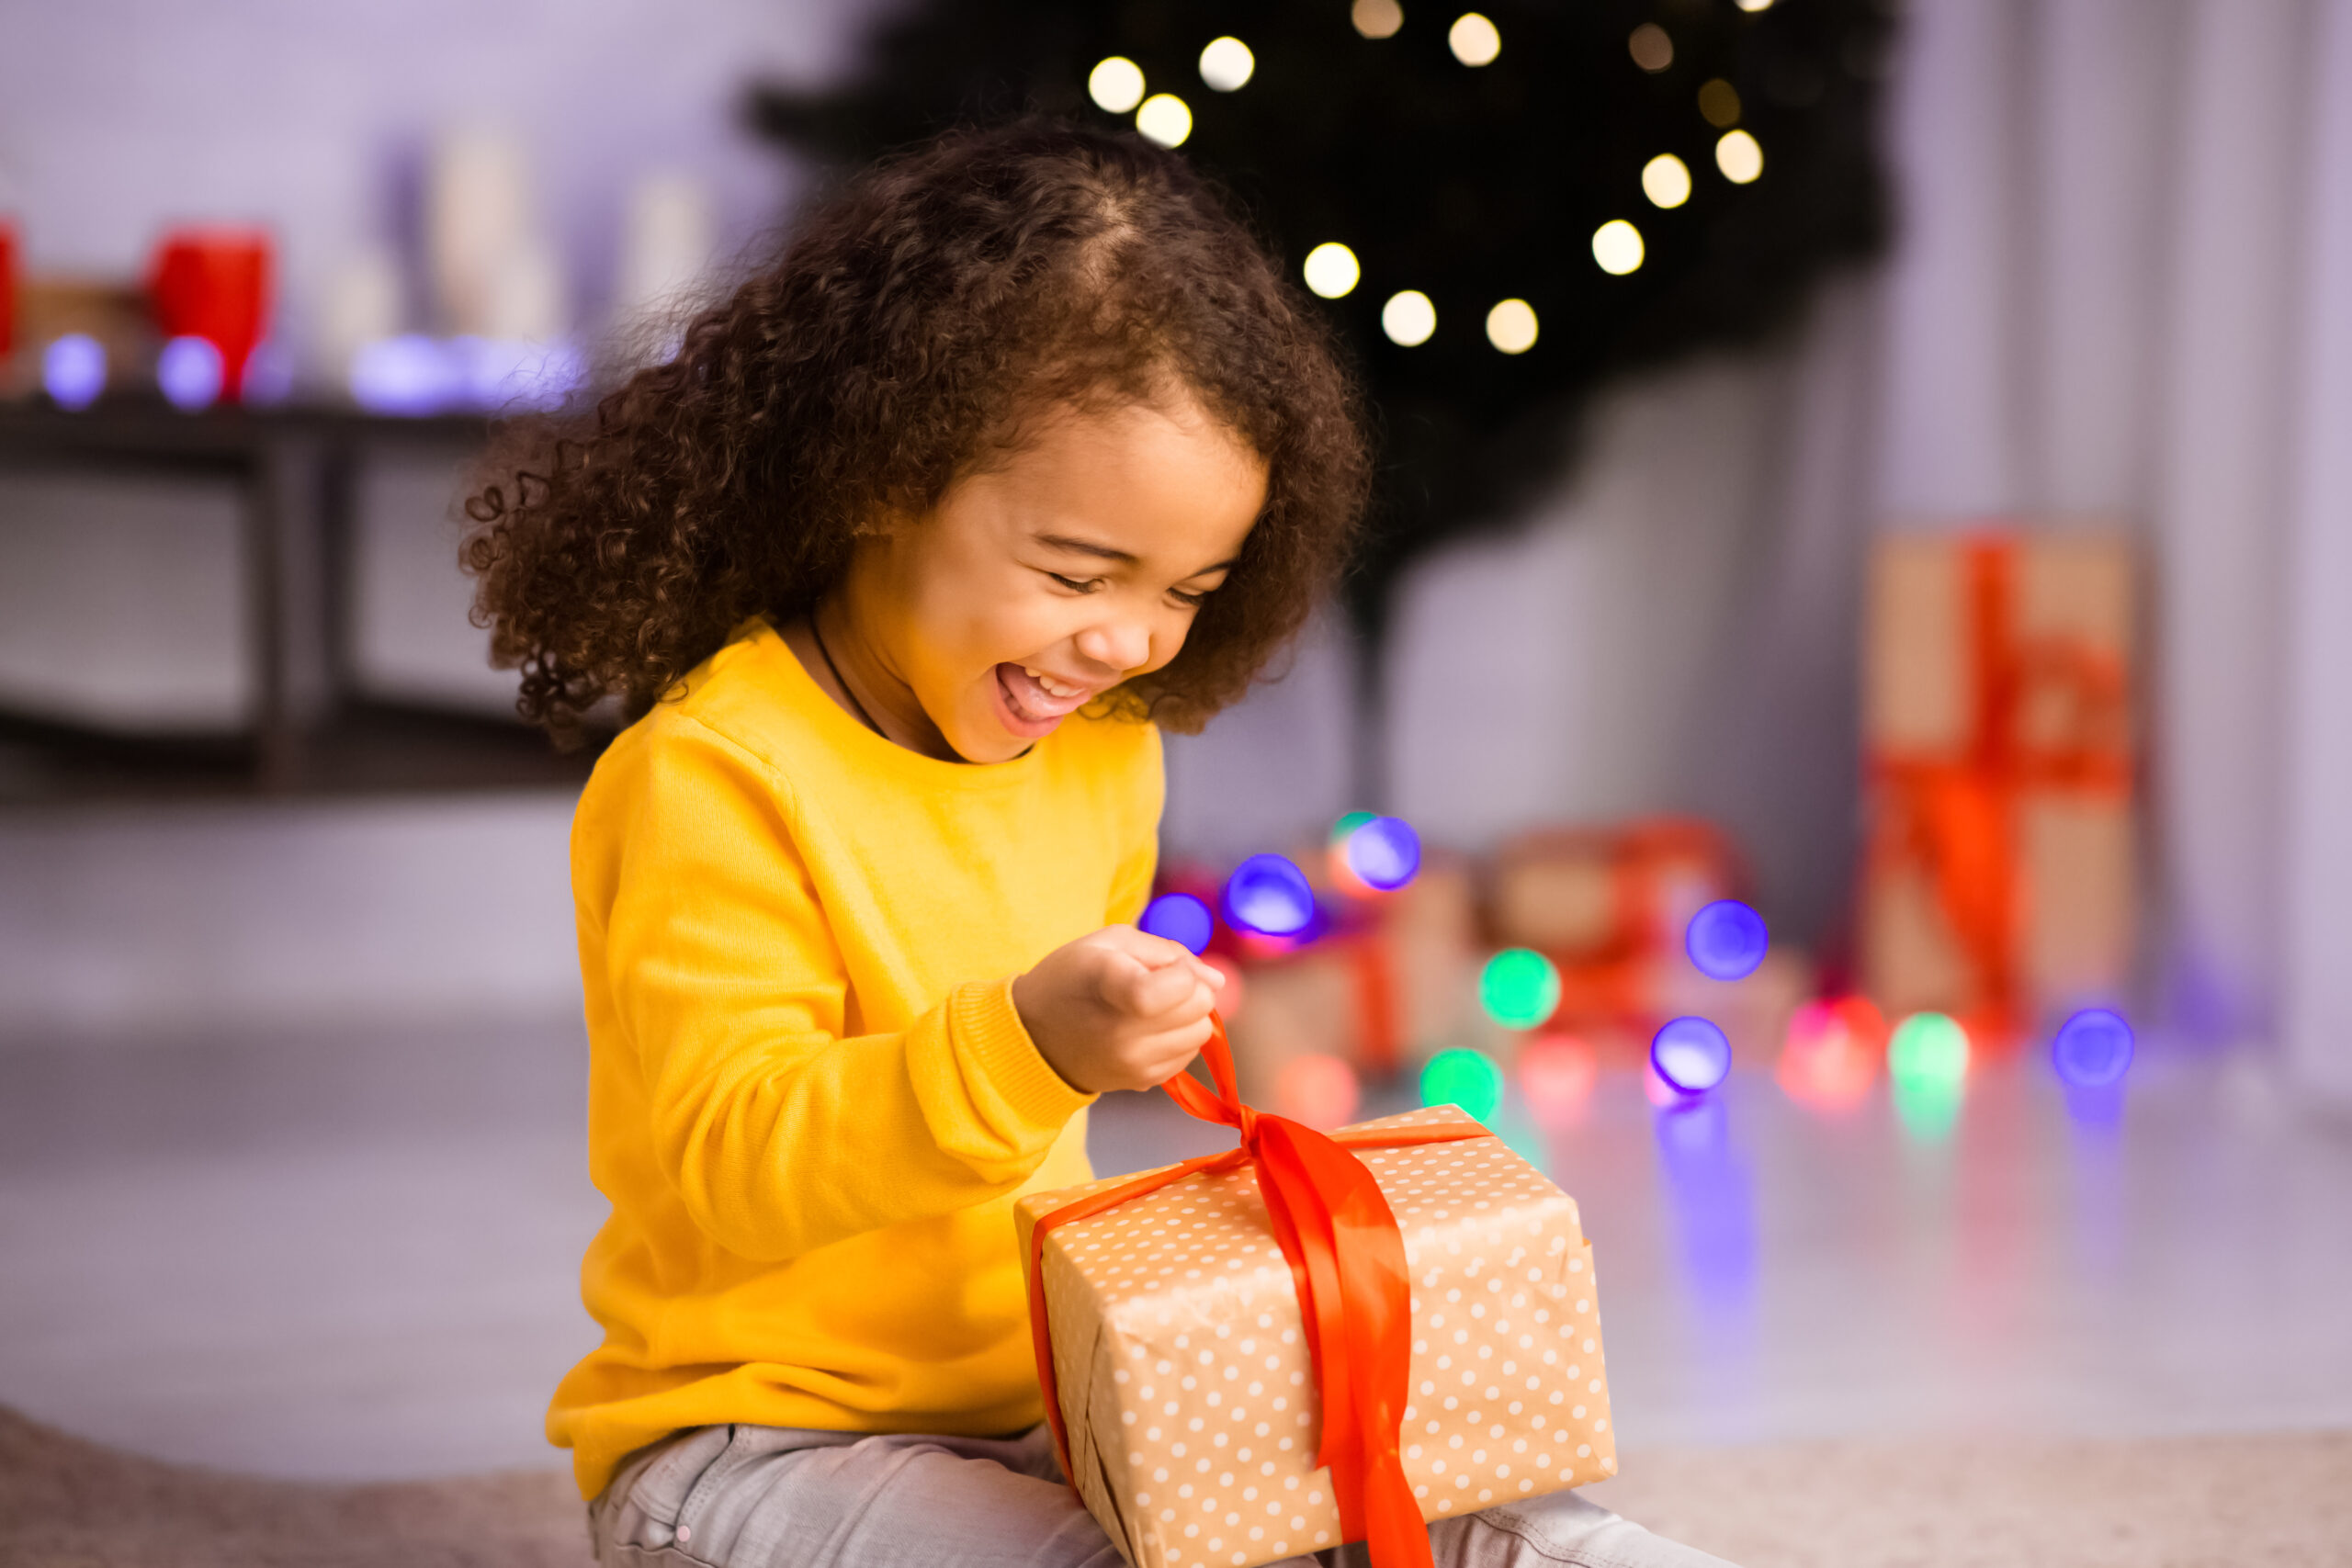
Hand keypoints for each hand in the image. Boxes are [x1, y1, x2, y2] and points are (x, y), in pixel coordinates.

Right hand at [1012, 925, 1224, 1093]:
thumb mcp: (1109, 942)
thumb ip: (1169, 952)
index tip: (1160, 967)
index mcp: (1113, 986)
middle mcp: (1125, 1033)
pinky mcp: (1142, 1082)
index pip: (1181, 987)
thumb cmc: (1071, 976)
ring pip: (1202, 1033)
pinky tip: (1146, 1030)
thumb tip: (1217, 980)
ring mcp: (1134, 1063)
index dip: (1183, 971)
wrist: (1032, 1036)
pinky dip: (1177, 1038)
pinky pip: (1188, 1054)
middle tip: (1157, 983)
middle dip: (1190, 988)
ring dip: (1187, 1015)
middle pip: (1200, 1006)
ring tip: (1152, 1008)